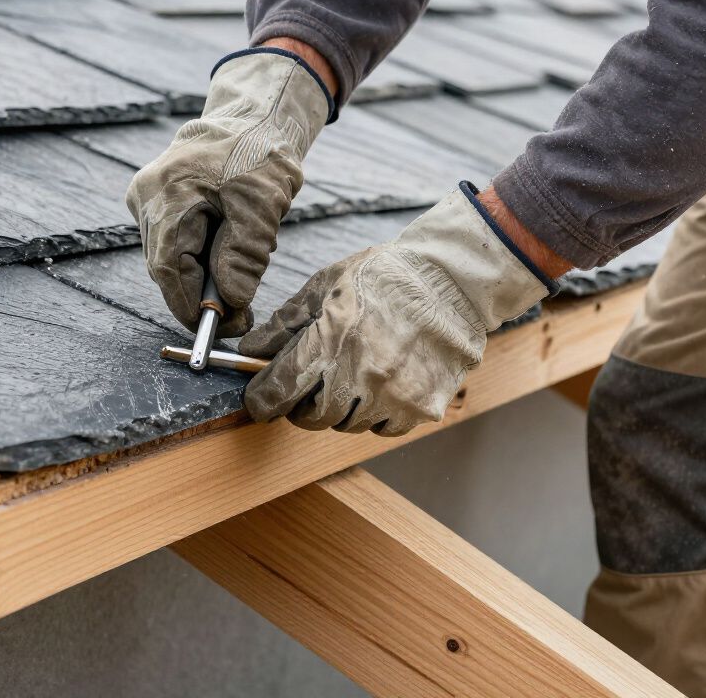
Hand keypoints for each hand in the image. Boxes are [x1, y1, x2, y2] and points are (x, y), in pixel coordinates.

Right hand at [126, 49, 330, 335]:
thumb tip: (232, 303)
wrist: (253, 118)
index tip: (219, 329)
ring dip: (202, 276)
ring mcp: (147, 196)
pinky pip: (174, 240)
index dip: (190, 305)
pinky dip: (200, 256)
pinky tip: (227, 252)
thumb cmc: (260, 154)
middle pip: (165, 264)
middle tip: (240, 316)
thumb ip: (244, 256)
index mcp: (168, 193)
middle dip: (201, 295)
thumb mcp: (262, 206)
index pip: (168, 267)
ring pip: (169, 255)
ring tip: (240, 282)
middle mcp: (147, 195)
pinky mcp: (157, 199)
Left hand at [241, 186, 551, 434]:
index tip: (259, 399)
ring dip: (340, 407)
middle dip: (302, 404)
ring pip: (347, 425)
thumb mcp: (326, 286)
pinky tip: (381, 383)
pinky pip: (382, 427)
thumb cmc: (386, 277)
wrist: (452, 281)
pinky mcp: (422, 408)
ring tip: (353, 374)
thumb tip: (252, 351)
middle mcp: (363, 373)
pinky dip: (374, 413)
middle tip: (309, 384)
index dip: (263, 398)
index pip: (282, 387)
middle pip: (312, 416)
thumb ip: (286, 323)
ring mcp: (395, 395)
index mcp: (333, 337)